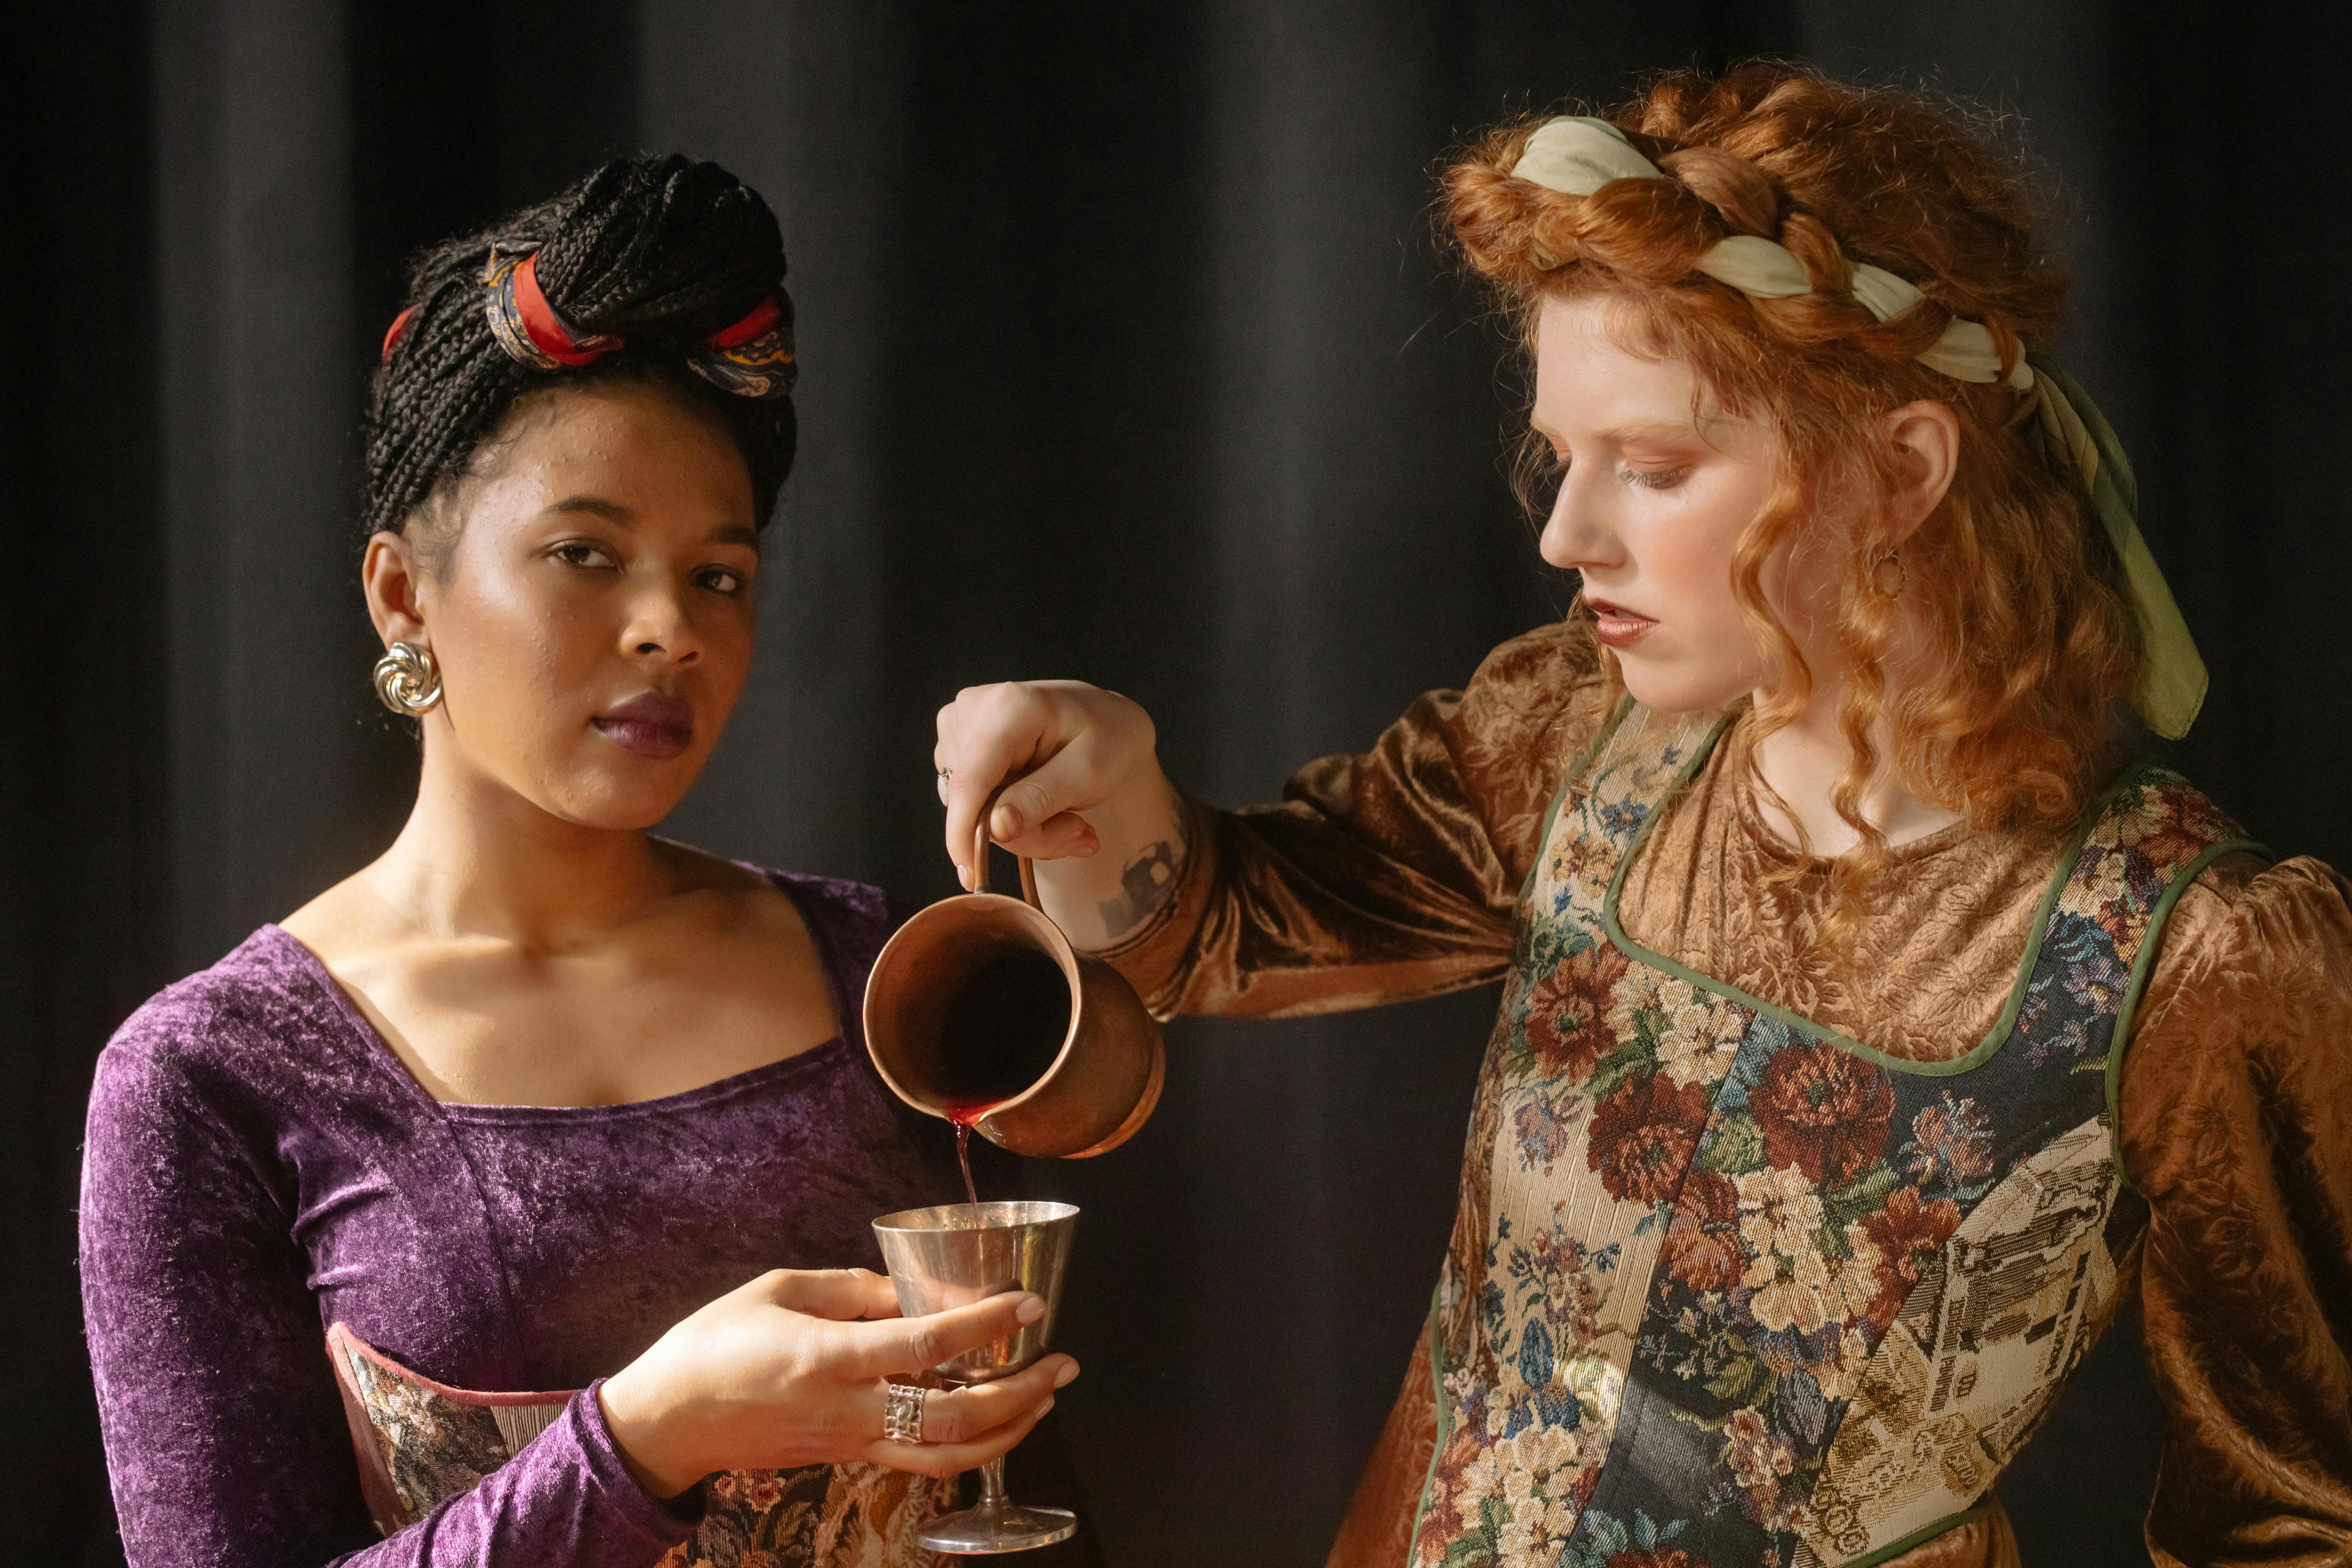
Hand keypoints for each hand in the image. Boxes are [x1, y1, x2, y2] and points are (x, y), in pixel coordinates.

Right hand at [598, 1267, 1078, 1496]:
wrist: (668, 1422)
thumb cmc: (713, 1345)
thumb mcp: (776, 1289)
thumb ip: (849, 1287)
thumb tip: (910, 1290)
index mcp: (828, 1358)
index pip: (925, 1346)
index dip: (983, 1323)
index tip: (1027, 1300)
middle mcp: (848, 1410)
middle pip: (953, 1418)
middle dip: (1020, 1392)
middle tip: (1063, 1360)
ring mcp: (851, 1443)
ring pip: (947, 1456)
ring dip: (1008, 1430)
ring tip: (1046, 1395)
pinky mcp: (849, 1458)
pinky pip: (922, 1460)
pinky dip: (970, 1443)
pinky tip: (997, 1416)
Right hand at [933, 681, 1160, 884]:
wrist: (1107, 721)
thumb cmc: (1106, 740)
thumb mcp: (1090, 773)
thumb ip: (1041, 800)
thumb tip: (995, 828)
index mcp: (1009, 707)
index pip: (971, 779)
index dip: (964, 832)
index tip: (971, 876)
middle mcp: (974, 708)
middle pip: (973, 799)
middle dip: (1018, 830)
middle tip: (1074, 831)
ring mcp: (961, 723)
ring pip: (970, 804)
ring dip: (1016, 825)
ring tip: (1062, 809)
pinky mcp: (958, 740)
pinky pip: (970, 798)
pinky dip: (1006, 813)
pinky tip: (1039, 799)